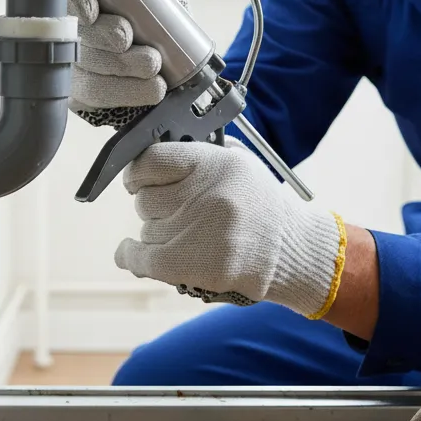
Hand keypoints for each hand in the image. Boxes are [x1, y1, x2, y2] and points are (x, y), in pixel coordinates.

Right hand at [68, 0, 187, 128]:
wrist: (169, 58)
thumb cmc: (153, 14)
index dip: (76, 2)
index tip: (91, 7)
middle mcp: (72, 32)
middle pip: (78, 36)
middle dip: (104, 37)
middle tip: (127, 37)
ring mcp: (75, 66)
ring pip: (92, 69)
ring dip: (123, 68)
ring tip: (153, 66)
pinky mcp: (86, 95)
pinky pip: (102, 97)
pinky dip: (130, 92)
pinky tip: (152, 89)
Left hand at [115, 138, 346, 318]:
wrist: (292, 248)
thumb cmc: (259, 204)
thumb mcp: (238, 162)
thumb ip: (196, 154)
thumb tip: (148, 156)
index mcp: (215, 163)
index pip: (151, 160)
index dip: (139, 171)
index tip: (138, 178)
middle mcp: (206, 195)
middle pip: (145, 199)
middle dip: (154, 204)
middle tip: (177, 210)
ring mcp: (201, 232)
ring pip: (147, 229)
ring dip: (158, 231)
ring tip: (188, 233)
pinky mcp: (198, 266)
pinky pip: (143, 260)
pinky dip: (130, 256)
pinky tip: (128, 251)